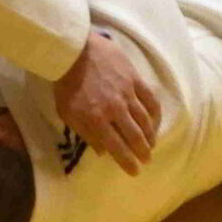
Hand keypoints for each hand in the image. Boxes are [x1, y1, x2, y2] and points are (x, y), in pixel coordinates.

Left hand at [52, 29, 159, 174]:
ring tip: (151, 144)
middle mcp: (115, 110)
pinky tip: (156, 121)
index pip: (117, 148)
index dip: (128, 162)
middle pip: (135, 137)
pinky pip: (150, 100)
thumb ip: (85, 133)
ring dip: (150, 136)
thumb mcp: (67, 113)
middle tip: (147, 160)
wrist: (73, 50)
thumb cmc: (65, 83)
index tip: (135, 171)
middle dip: (142, 152)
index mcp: (96, 120)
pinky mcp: (135, 79)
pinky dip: (155, 114)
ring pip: (145, 121)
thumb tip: (103, 152)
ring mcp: (127, 94)